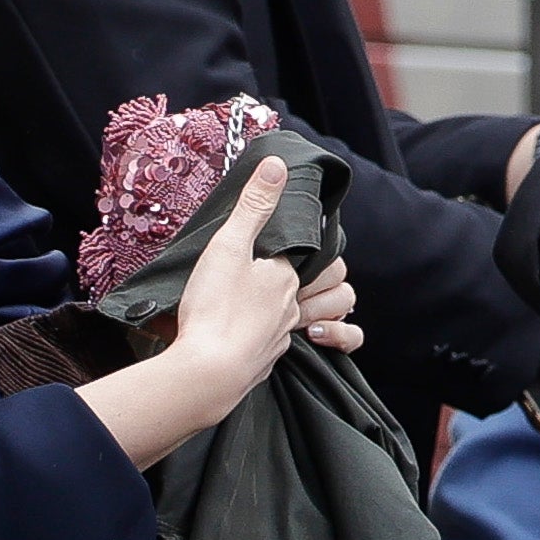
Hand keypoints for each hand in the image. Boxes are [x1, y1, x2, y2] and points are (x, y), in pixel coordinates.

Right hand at [70, 164, 326, 467]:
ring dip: (321, 312)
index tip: (288, 236)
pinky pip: (290, 345)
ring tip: (303, 304)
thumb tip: (277, 165)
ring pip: (320, 320)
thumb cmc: (215, 309)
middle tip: (303, 267)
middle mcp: (293, 308)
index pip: (313, 253)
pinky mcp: (267, 361)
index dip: (304, 243)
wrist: (206, 374)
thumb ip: (253, 207)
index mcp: (288, 278)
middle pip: (332, 288)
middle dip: (327, 278)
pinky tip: (267, 331)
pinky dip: (286, 336)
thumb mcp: (228, 246)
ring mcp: (282, 337)